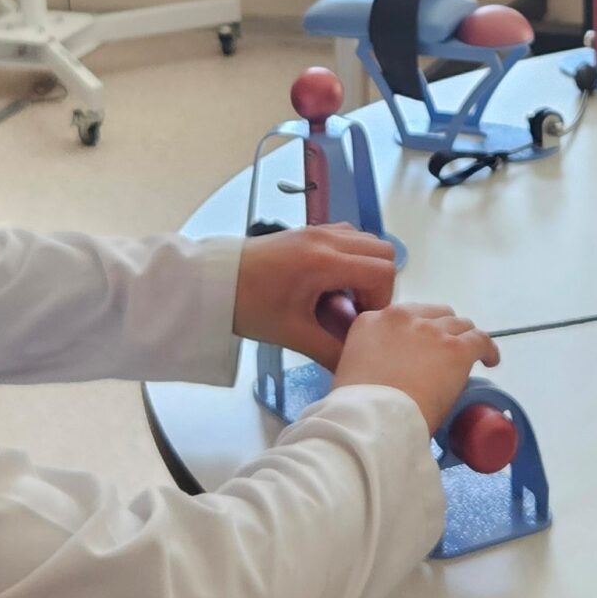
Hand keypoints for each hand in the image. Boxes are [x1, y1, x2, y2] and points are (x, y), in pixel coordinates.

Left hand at [231, 223, 398, 368]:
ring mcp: (318, 230)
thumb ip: (332, 352)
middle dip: (379, 284)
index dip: (381, 300)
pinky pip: (347, 237)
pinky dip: (351, 259)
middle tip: (356, 311)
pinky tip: (329, 285)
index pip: (383, 271)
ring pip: (367, 242)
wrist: (213, 281)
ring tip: (342, 299)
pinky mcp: (308, 231)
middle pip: (383, 250)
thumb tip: (359, 367)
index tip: (359, 322)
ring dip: (366, 270)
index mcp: (324, 261)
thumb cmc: (249, 306)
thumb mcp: (293, 335)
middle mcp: (326, 238)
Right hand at [333, 303, 499, 436]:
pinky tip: (490, 360)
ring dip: (463, 340)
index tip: (420, 350)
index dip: (416, 333)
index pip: (404, 317)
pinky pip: (481, 340)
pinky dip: (488, 350)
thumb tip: (386, 373)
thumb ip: (368, 359)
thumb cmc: (357, 408)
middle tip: (444, 354)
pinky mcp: (456, 349)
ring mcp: (431, 331)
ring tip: (469, 357)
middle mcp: (402, 318)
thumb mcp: (350, 370)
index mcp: (372, 321)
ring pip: (459, 324)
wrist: (373, 419)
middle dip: (442, 331)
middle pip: (434, 314)